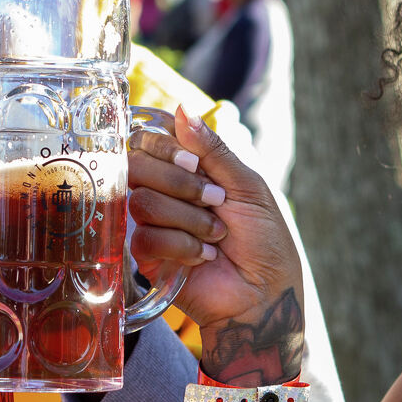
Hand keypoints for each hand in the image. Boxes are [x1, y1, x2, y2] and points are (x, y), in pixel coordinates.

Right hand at [128, 105, 305, 384]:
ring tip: (217, 236)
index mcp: (185, 170)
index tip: (195, 165)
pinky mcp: (148, 256)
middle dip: (181, 185)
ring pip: (143, 202)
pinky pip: (146, 237)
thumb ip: (213, 150)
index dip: (165, 148)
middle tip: (216, 202)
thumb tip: (182, 108)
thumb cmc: (264, 239)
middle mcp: (163, 191)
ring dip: (189, 219)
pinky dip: (184, 246)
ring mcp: (153, 223)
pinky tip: (205, 257)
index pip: (148, 140)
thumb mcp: (247, 186)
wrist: (264, 293)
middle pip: (137, 166)